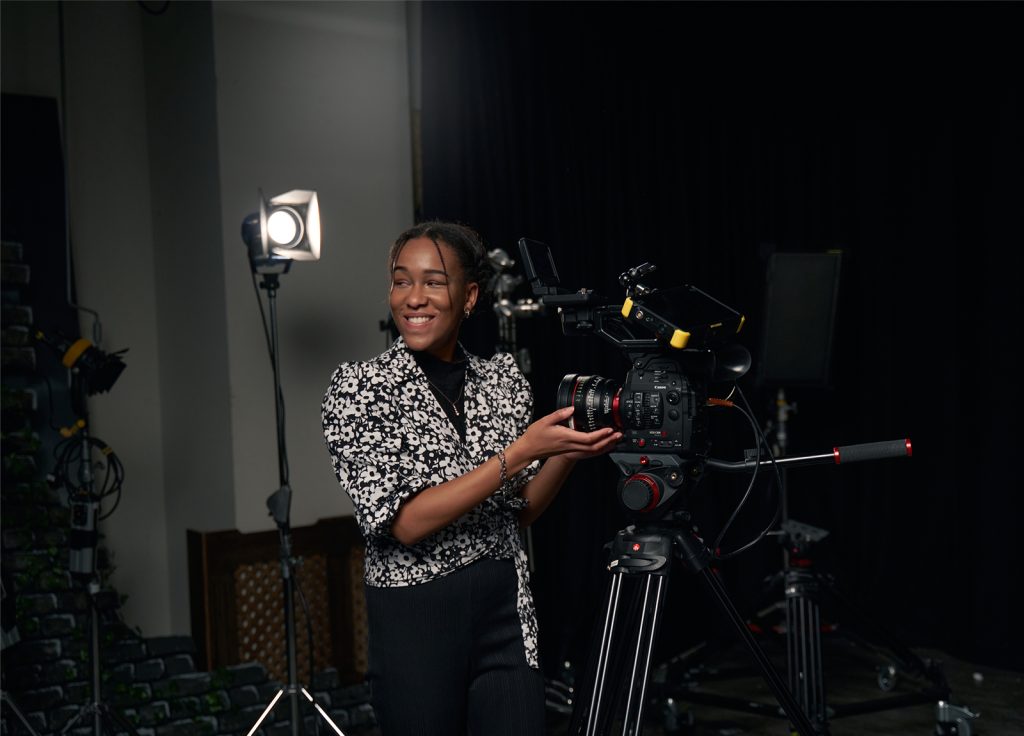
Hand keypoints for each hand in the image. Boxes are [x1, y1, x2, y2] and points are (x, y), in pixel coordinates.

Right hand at [508, 406, 622, 468]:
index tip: (609, 429)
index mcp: (566, 437)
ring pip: (591, 452)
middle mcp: (570, 445)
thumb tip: (571, 408)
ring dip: (605, 446)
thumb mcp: (545, 420)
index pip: (587, 438)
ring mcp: (570, 450)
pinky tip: (602, 446)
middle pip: (593, 447)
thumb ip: (559, 414)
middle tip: (619, 434)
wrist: (528, 450)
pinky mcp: (569, 451)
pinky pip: (586, 453)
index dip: (600, 435)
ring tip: (614, 440)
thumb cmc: (535, 436)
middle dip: (608, 442)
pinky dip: (597, 450)